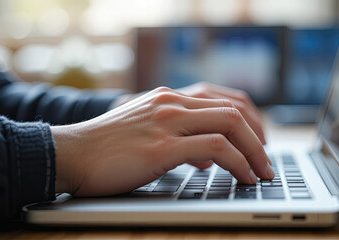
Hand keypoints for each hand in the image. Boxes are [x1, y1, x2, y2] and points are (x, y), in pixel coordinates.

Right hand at [52, 87, 273, 195]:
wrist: (70, 153)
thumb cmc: (107, 147)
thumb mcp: (147, 131)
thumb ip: (178, 136)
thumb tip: (206, 158)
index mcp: (169, 97)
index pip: (224, 99)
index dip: (251, 120)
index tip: (259, 142)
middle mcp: (172, 102)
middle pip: (234, 110)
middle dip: (259, 138)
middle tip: (267, 161)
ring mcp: (168, 121)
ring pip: (231, 125)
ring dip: (255, 151)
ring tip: (262, 172)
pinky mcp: (162, 145)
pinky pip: (216, 148)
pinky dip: (238, 162)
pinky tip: (244, 177)